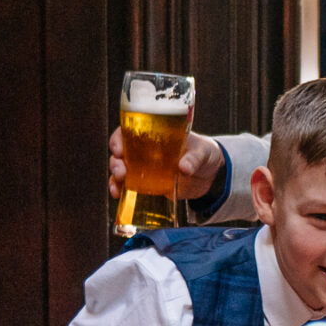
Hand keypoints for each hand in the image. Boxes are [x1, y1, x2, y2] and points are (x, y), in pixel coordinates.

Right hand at [108, 126, 224, 202]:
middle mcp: (145, 148)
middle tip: (120, 171)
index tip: (118, 148)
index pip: (130, 130)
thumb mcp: (202, 152)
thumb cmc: (205, 153)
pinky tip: (117, 195)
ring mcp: (144, 166)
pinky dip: (119, 189)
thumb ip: (194, 159)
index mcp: (155, 134)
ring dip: (115, 176)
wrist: (211, 175)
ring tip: (117, 186)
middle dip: (116, 161)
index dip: (119, 137)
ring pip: (121, 168)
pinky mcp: (147, 183)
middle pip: (121, 151)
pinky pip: (127, 185)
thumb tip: (184, 168)